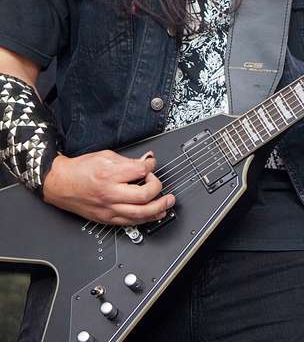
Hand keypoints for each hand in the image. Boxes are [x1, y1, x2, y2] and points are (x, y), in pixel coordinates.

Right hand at [42, 149, 175, 224]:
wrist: (61, 183)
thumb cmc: (80, 169)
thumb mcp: (105, 156)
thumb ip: (127, 160)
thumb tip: (145, 161)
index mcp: (110, 175)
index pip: (140, 170)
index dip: (151, 165)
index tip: (151, 163)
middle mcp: (110, 194)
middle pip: (144, 196)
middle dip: (158, 188)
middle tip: (162, 184)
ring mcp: (109, 209)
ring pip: (140, 214)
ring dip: (159, 209)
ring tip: (168, 203)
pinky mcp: (107, 219)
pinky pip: (130, 222)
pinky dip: (146, 219)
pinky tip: (155, 214)